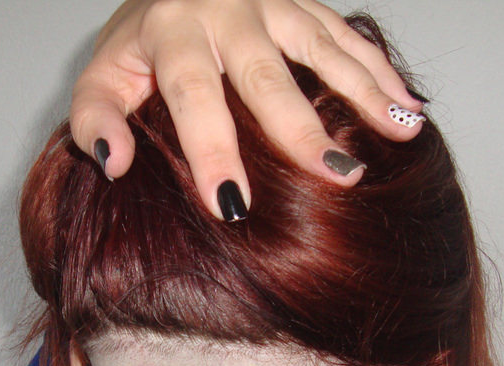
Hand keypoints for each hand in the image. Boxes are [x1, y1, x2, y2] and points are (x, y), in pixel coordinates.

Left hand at [69, 0, 424, 220]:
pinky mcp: (299, 1)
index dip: (213, 152)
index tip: (232, 206)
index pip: (193, 97)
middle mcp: (223, 9)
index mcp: (170, 32)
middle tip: (339, 178)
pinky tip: (408, 104)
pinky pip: (344, 33)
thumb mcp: (102, 74)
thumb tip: (113, 162)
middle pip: (267, 76)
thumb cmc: (139, 42)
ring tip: (401, 130)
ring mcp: (269, 1)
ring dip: (364, 91)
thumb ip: (96, 116)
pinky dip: (378, 68)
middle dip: (304, 130)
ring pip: (321, 47)